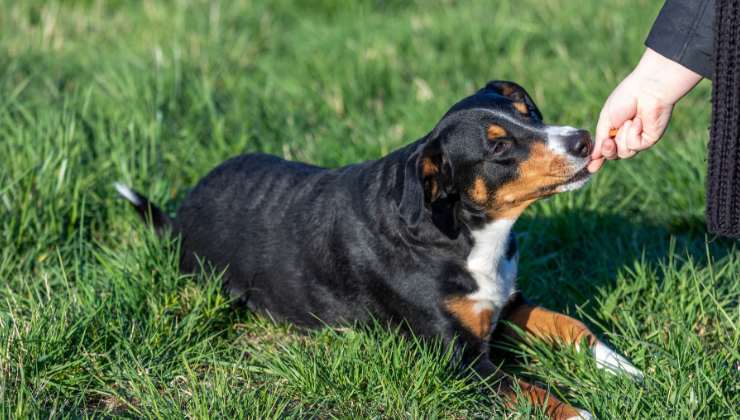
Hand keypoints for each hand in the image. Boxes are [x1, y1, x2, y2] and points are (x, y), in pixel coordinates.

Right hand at [588, 48, 702, 172]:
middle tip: (608, 140)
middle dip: (608, 150)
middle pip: (613, 155)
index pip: (605, 148)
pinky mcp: (650, 139)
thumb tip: (593, 157)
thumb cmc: (625, 98)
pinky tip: (638, 121)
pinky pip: (635, 146)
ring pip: (624, 153)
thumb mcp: (606, 119)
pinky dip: (633, 133)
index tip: (591, 168)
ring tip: (628, 122)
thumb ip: (600, 139)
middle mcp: (626, 136)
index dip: (598, 158)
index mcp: (614, 130)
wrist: (647, 89)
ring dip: (622, 138)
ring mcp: (639, 139)